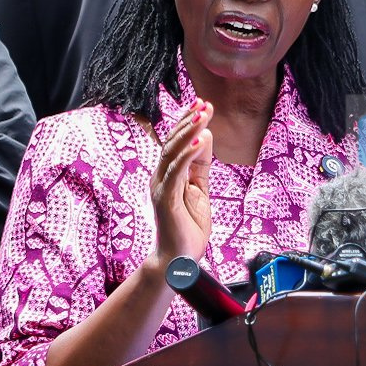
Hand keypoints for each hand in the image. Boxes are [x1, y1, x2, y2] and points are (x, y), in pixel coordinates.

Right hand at [150, 100, 212, 266]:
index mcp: (168, 175)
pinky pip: (176, 172)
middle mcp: (160, 177)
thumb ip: (200, 166)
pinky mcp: (165, 199)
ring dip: (189, 131)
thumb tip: (205, 137)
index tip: (202, 104)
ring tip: (203, 115)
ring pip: (173, 152)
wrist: (179, 261)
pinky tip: (198, 141)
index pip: (176, 142)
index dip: (187, 121)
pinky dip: (187, 155)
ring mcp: (160, 187)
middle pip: (172, 142)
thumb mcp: (200, 191)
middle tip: (204, 104)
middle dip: (189, 121)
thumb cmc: (187, 228)